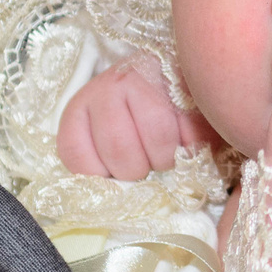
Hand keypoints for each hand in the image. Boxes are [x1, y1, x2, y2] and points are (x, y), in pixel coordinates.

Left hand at [56, 55, 216, 178]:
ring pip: (159, 142)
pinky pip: (192, 132)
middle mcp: (106, 89)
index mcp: (79, 108)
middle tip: (149, 160)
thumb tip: (118, 200)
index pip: (76, 155)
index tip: (115, 172)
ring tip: (170, 149)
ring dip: (169, 158)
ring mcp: (144, 81)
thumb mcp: (109, 136)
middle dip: (140, 169)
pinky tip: (188, 134)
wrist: (175, 72)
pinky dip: (195, 144)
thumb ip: (105, 163)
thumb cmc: (138, 115)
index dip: (100, 175)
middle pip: (121, 153)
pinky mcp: (182, 81)